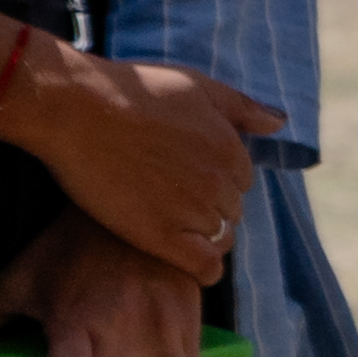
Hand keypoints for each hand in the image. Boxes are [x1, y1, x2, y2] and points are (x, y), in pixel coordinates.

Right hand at [0, 45, 277, 275]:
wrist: (78, 109)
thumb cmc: (134, 91)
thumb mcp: (199, 87)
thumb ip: (242, 108)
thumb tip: (279, 124)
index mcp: (231, 150)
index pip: (241, 180)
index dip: (217, 181)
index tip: (190, 180)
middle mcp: (219, 183)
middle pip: (231, 208)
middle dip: (210, 207)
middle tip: (174, 203)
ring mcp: (191, 210)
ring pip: (218, 235)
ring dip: (203, 235)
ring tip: (174, 229)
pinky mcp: (159, 235)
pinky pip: (202, 265)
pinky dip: (205, 270)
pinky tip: (194, 268)